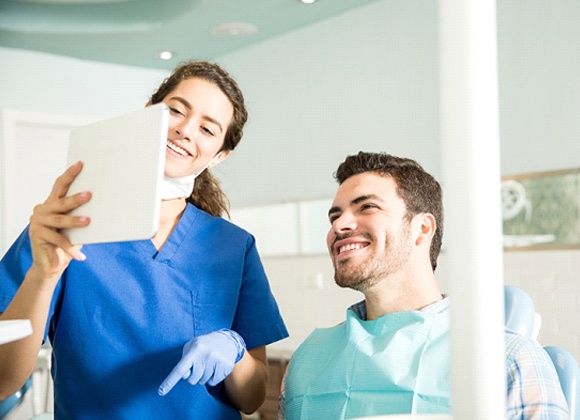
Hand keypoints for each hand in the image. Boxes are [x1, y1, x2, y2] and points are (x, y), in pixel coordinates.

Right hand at [28, 161, 90, 279]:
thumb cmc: (66, 241)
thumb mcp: (75, 226)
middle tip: (89, 195)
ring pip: (60, 220)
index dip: (70, 174)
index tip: (80, 164)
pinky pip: (58, 240)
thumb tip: (103, 203)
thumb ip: (81, 214)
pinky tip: (80, 255)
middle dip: (76, 198)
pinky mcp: (37, 235)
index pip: (60, 184)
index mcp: (51, 203)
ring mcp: (37, 221)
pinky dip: (70, 247)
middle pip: (61, 202)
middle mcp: (42, 209)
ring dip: (74, 221)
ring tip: (88, 222)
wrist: (52, 262)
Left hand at [158, 329, 245, 394]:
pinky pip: (213, 383)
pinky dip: (213, 378)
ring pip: (203, 382)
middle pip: (192, 380)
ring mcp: (217, 361)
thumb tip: (184, 375)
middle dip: (194, 375)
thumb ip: (184, 361)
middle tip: (200, 364)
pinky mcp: (226, 367)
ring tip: (209, 363)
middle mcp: (206, 355)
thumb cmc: (205, 345)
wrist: (228, 340)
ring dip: (204, 376)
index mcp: (195, 349)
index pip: (180, 369)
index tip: (161, 392)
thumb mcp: (192, 346)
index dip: (170, 381)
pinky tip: (216, 367)